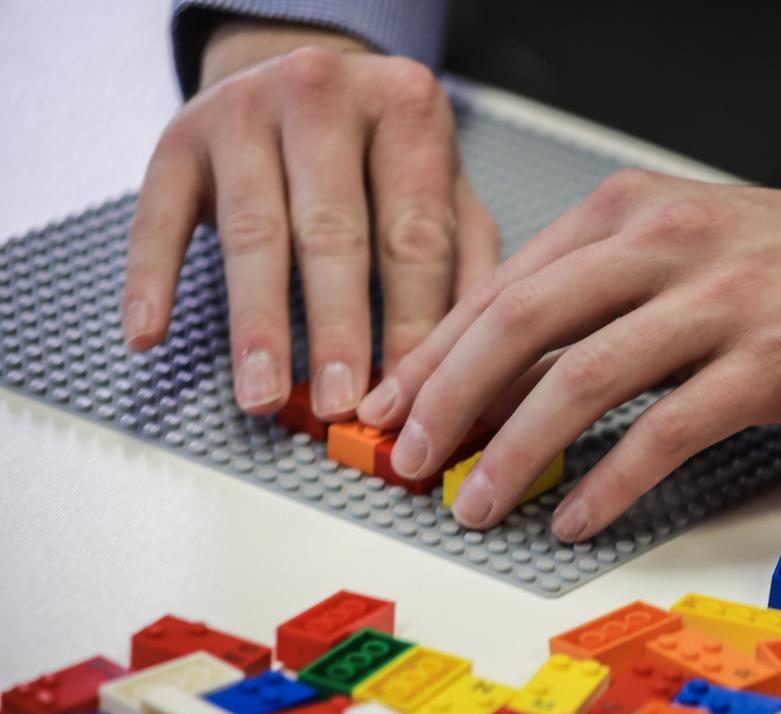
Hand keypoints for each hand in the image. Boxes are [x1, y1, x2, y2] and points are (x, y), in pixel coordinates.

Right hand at [121, 20, 498, 417]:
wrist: (303, 79)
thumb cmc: (384, 155)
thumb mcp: (445, 190)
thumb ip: (465, 267)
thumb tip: (467, 366)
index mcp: (406, 108)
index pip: (415, 232)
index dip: (414, 321)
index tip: (410, 394)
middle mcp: (324, 95)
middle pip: (333, 230)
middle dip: (338, 327)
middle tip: (340, 404)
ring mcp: (243, 111)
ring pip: (252, 231)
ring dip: (257, 323)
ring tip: (263, 394)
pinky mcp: (179, 137)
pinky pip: (160, 216)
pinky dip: (153, 279)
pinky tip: (150, 336)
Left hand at [355, 171, 780, 541]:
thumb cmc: (772, 254)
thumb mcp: (671, 236)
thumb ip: (588, 286)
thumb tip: (488, 366)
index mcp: (626, 206)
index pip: (504, 282)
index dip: (436, 351)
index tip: (392, 404)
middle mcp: (663, 241)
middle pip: (524, 320)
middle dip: (451, 396)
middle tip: (409, 457)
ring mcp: (717, 301)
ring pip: (584, 378)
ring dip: (515, 450)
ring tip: (476, 501)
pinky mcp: (765, 363)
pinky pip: (664, 432)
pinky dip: (609, 482)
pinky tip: (574, 516)